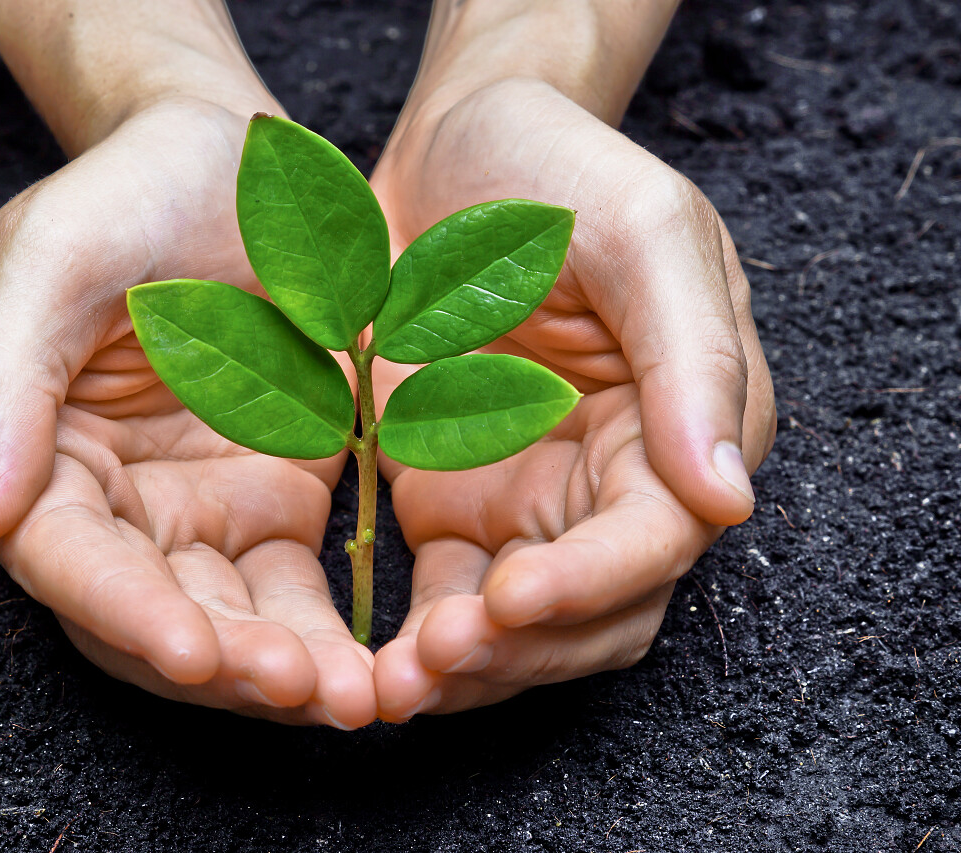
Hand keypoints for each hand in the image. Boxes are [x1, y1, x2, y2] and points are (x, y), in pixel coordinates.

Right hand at [0, 99, 376, 727]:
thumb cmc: (130, 190)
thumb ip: (0, 377)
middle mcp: (102, 502)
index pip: (61, 556)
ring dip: (279, 670)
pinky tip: (377, 668)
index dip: (124, 611)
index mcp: (28, 448)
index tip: (196, 653)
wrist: (237, 158)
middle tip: (299, 688)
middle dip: (218, 663)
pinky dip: (326, 636)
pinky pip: (290, 595)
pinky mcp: (267, 508)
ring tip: (351, 696)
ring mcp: (189, 512)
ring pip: (222, 622)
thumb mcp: (53, 254)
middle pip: (145, 615)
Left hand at [367, 78, 775, 717]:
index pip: (657, 541)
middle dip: (524, 650)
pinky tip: (374, 661)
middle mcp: (615, 483)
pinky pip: (451, 600)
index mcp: (680, 426)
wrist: (448, 152)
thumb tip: (729, 499)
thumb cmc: (555, 172)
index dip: (591, 583)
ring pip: (523, 630)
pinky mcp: (456, 507)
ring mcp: (531, 502)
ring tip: (393, 686)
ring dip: (469, 668)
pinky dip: (422, 641)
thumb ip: (692, 360)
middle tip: (437, 660)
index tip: (512, 596)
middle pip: (596, 613)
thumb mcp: (640, 234)